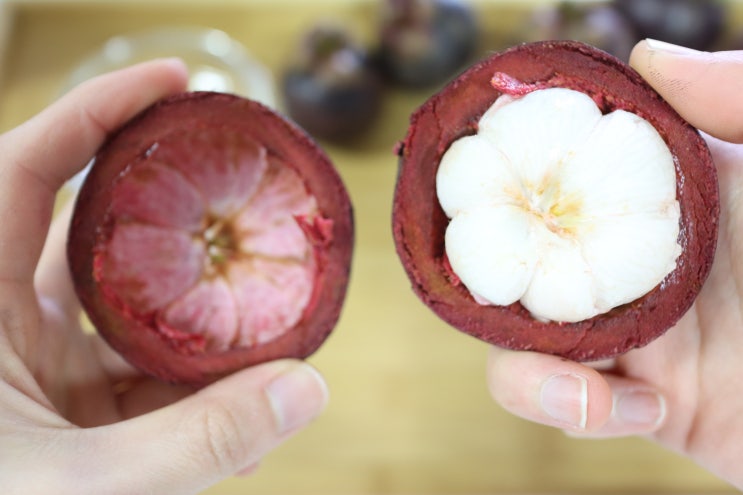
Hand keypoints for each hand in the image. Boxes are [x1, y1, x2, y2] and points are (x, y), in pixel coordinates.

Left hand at [0, 59, 327, 494]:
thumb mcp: (80, 487)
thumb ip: (194, 442)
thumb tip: (308, 388)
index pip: (26, 171)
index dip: (96, 112)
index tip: (174, 82)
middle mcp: (6, 324)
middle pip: (102, 235)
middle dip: (181, 212)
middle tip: (247, 193)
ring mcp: (41, 369)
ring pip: (137, 314)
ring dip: (205, 322)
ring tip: (272, 324)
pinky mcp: (71, 410)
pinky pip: (145, 379)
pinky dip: (197, 393)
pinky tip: (247, 416)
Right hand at [486, 39, 742, 488]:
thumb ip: (736, 96)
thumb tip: (645, 56)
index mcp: (659, 196)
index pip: (559, 164)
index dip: (506, 156)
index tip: (471, 159)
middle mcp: (629, 259)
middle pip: (517, 250)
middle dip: (486, 263)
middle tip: (489, 274)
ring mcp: (627, 332)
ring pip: (519, 336)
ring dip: (525, 362)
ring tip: (584, 383)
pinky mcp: (634, 402)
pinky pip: (565, 405)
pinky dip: (575, 408)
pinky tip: (649, 410)